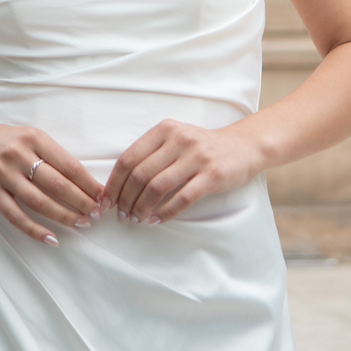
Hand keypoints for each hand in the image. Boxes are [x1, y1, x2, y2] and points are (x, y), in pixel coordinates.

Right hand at [0, 120, 102, 243]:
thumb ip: (54, 155)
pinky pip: (15, 215)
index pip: (68, 164)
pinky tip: (51, 238)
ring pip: (39, 201)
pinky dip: (34, 229)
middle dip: (80, 201)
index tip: (102, 196)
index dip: (88, 183)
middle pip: (56, 184)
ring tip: (81, 224)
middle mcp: (18, 155)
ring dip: (63, 216)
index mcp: (34, 137)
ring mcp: (3, 174)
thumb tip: (86, 182)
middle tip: (96, 214)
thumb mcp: (31, 137)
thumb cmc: (8, 141)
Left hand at [100, 120, 259, 224]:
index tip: (107, 201)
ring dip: (142, 208)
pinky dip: (165, 212)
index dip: (114, 183)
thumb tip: (119, 184)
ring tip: (136, 219)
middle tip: (121, 215)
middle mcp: (179, 139)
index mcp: (164, 129)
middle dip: (125, 199)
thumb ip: (151, 153)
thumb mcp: (176, 139)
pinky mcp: (212, 175)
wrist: (244, 146)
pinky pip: (182, 198)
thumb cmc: (202, 147)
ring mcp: (197, 157)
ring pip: (157, 187)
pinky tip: (157, 220)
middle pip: (140, 175)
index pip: (128, 158)